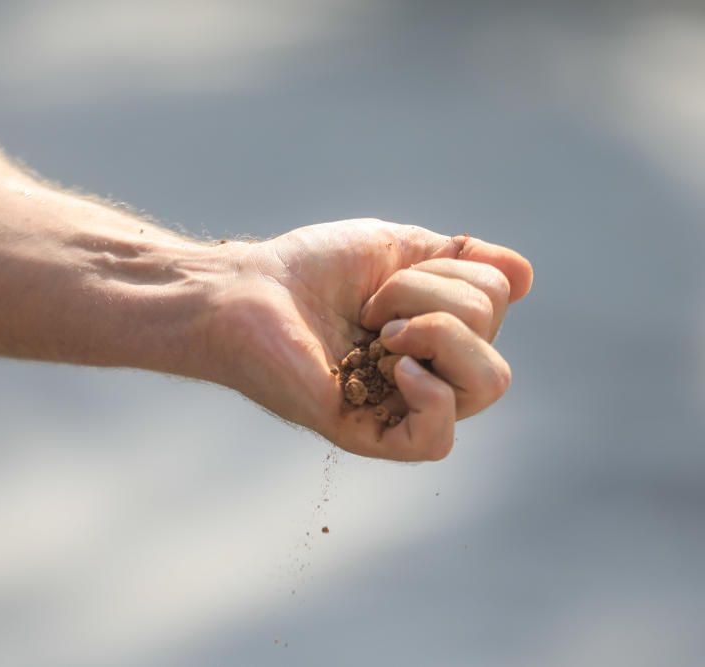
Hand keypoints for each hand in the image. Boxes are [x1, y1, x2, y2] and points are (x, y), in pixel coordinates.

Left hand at [206, 219, 532, 460]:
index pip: (496, 306)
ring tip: (378, 330)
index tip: (387, 274)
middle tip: (376, 307)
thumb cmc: (309, 268)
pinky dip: (432, 394)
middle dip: (447, 304)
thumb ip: (462, 260)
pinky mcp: (364, 433)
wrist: (244, 290)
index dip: (453, 274)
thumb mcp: (396, 249)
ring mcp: (397, 408)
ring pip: (487, 386)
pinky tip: (395, 366)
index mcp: (436, 335)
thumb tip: (527, 277)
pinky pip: (437, 441)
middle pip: (498, 356)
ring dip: (438, 333)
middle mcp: (426, 376)